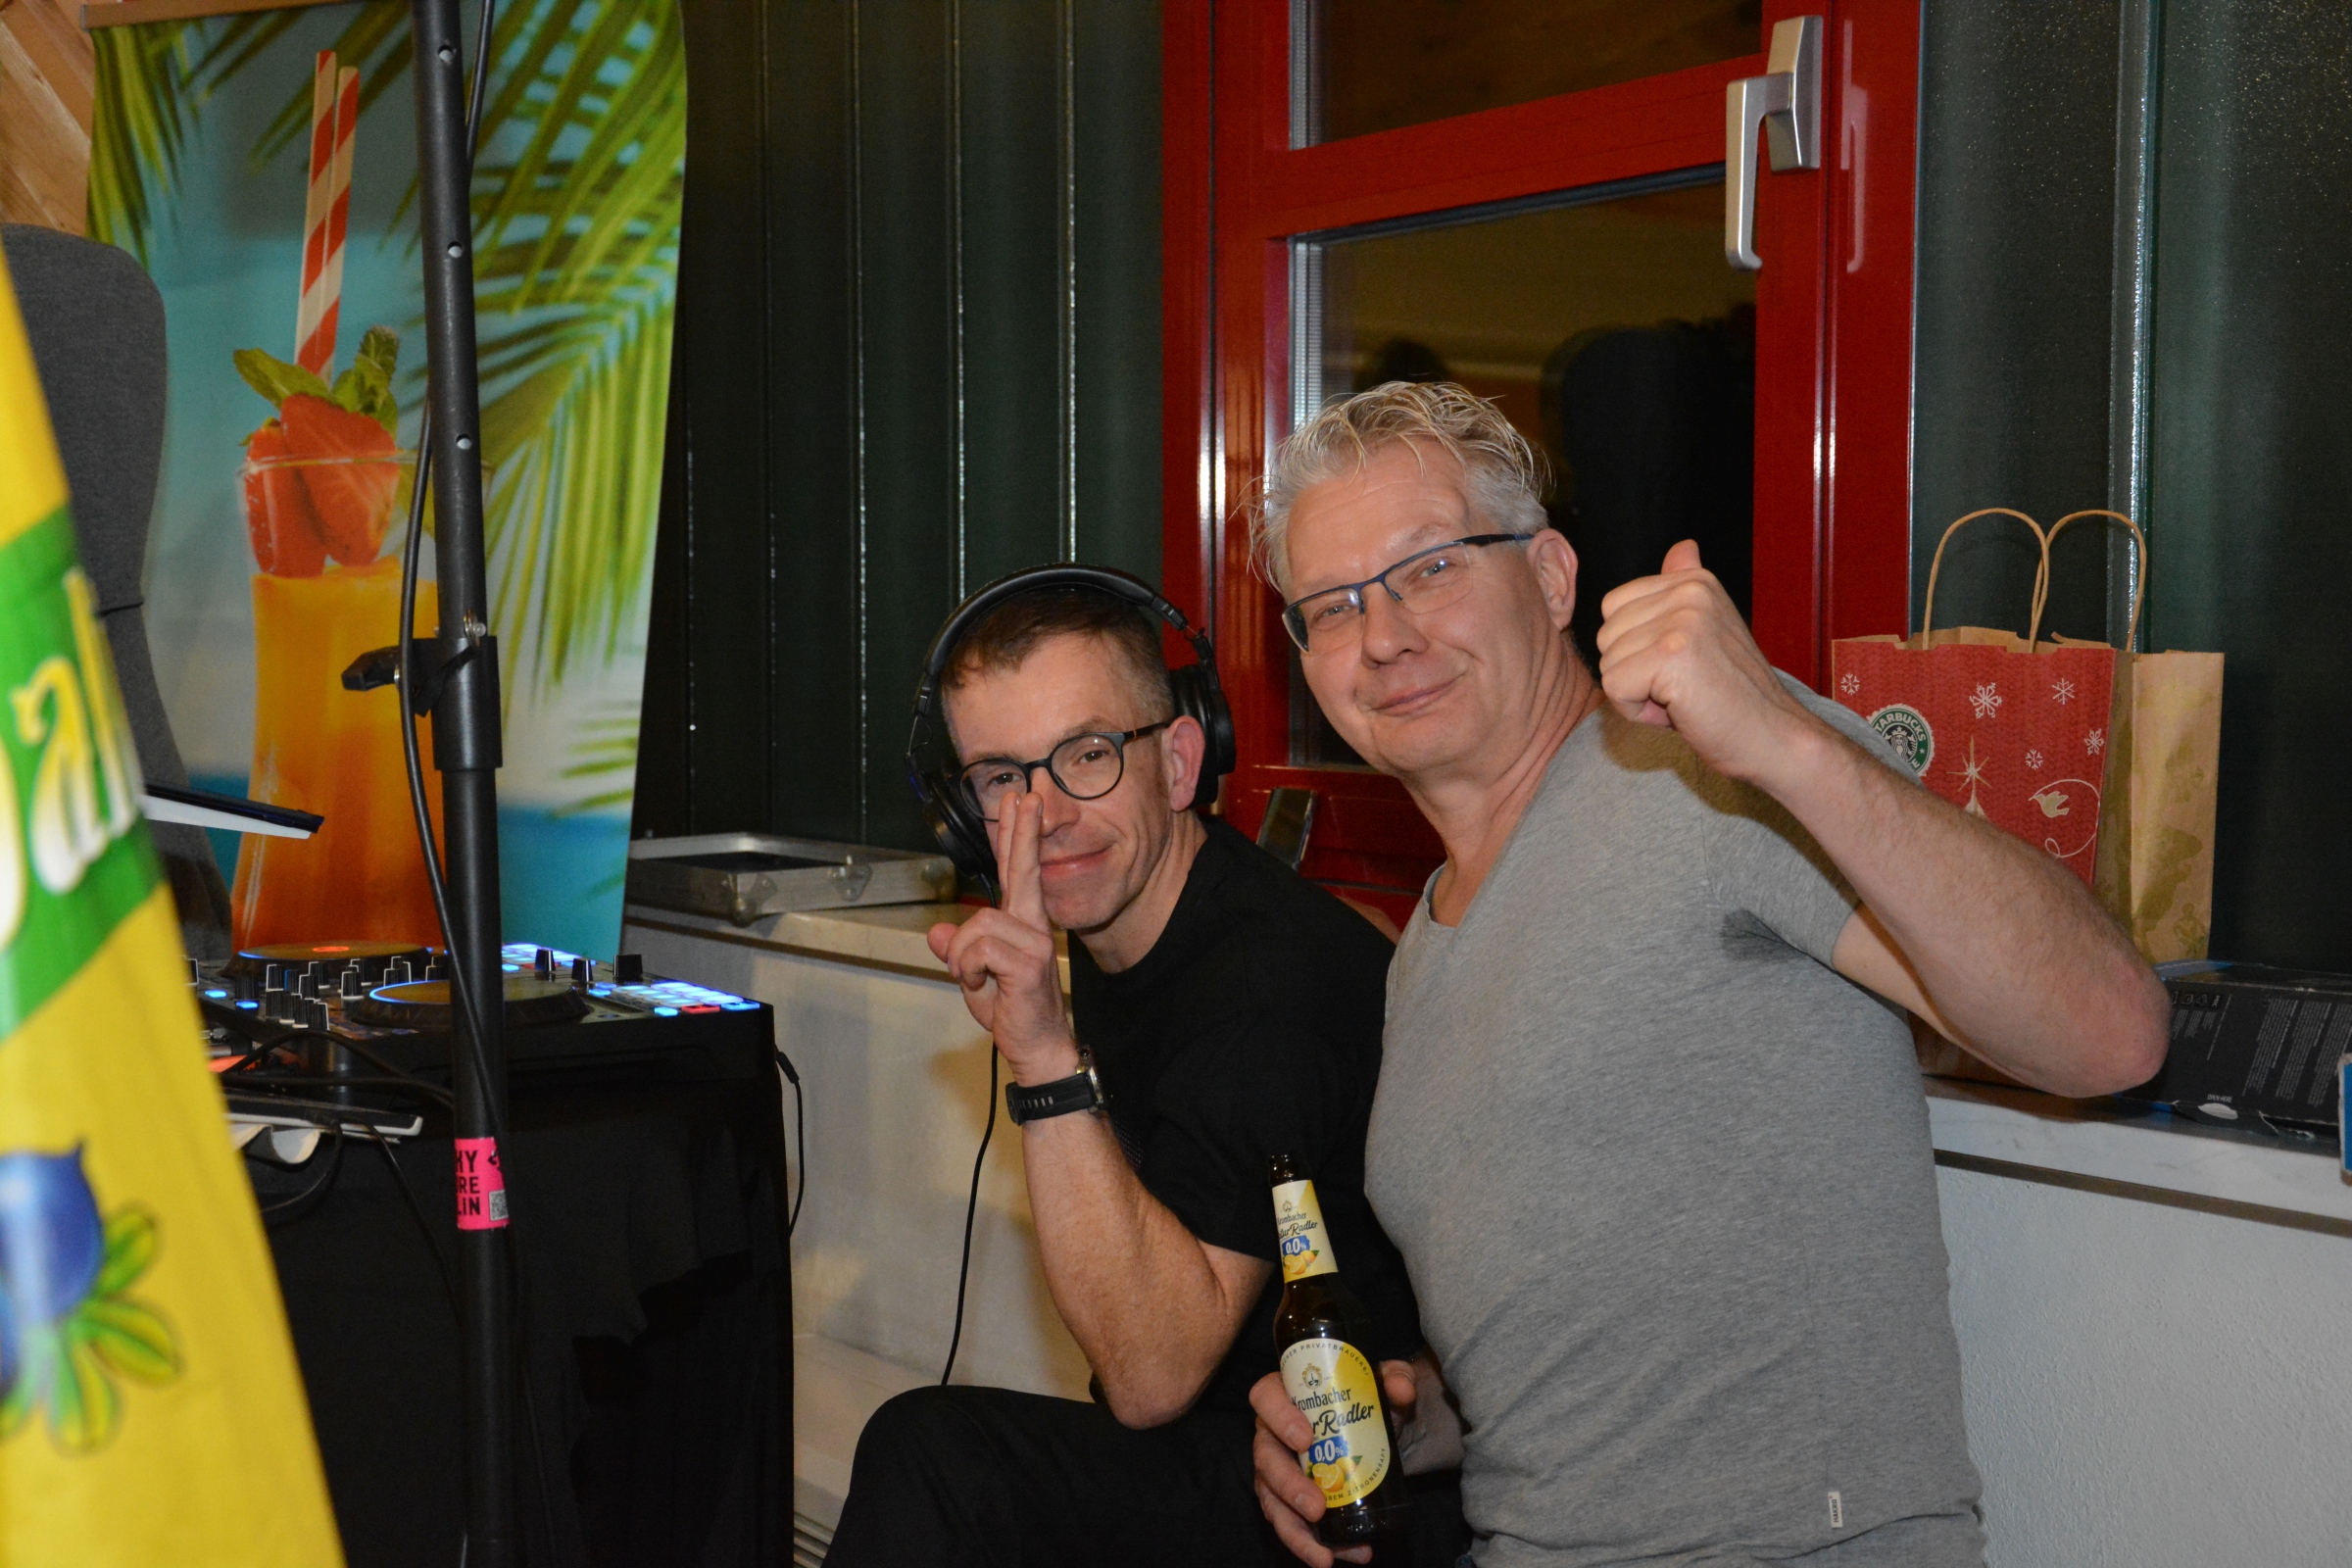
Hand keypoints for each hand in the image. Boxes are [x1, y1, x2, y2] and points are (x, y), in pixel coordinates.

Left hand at [925, 792, 1076, 1083]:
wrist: (1037, 1047)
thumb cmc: (1014, 1011)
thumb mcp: (974, 978)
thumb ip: (958, 952)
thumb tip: (935, 933)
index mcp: (1022, 924)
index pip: (1017, 873)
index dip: (1016, 836)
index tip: (1021, 802)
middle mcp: (1032, 925)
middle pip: (1021, 870)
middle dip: (1019, 832)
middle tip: (1023, 795)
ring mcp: (1034, 941)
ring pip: (976, 925)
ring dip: (962, 958)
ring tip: (974, 978)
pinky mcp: (1028, 962)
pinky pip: (977, 950)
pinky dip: (969, 970)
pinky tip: (983, 985)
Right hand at [1249, 1361, 1417, 1565]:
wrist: (1377, 1428)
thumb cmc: (1367, 1397)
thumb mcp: (1384, 1381)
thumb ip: (1395, 1378)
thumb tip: (1401, 1390)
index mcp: (1286, 1394)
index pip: (1265, 1396)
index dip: (1279, 1417)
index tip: (1305, 1439)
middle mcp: (1272, 1432)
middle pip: (1265, 1457)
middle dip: (1289, 1486)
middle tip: (1316, 1507)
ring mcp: (1277, 1469)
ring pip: (1271, 1499)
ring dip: (1294, 1530)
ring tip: (1323, 1554)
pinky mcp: (1288, 1499)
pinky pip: (1291, 1524)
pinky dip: (1312, 1544)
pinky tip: (1339, 1556)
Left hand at [1593, 539, 1820, 785]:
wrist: (1772, 737)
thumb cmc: (1733, 694)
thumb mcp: (1707, 629)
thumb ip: (1685, 588)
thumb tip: (1682, 546)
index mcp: (1695, 581)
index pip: (1613, 606)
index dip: (1635, 646)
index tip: (1678, 665)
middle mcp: (1690, 591)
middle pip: (1605, 634)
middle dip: (1633, 671)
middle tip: (1683, 685)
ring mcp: (1683, 620)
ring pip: (1608, 662)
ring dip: (1636, 693)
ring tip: (1683, 697)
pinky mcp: (1672, 655)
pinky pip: (1614, 687)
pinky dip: (1636, 712)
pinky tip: (1678, 710)